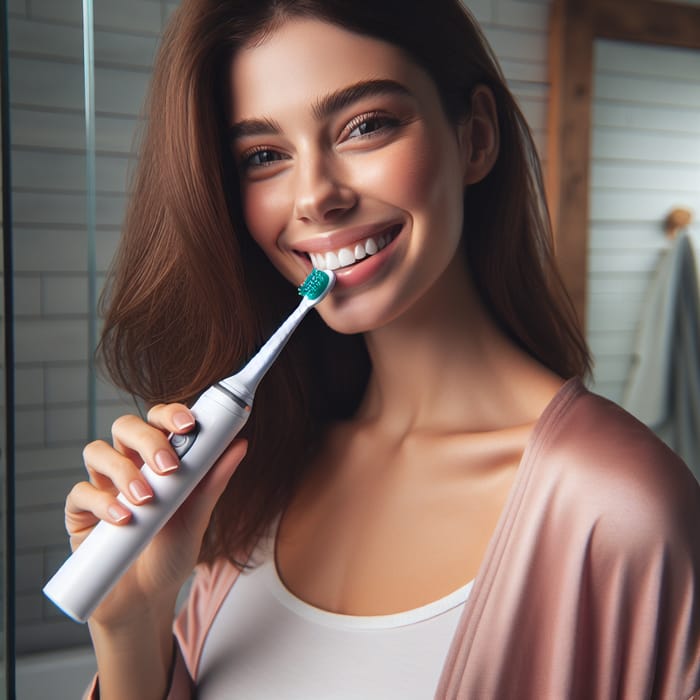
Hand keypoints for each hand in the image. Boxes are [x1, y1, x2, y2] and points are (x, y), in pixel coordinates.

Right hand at [65, 403, 246, 628]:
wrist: (145, 599)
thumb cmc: (172, 551)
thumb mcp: (197, 517)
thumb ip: (213, 481)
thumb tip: (239, 445)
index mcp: (157, 458)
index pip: (159, 420)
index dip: (170, 414)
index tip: (189, 425)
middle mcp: (128, 464)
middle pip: (126, 426)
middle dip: (148, 440)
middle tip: (169, 468)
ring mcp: (102, 485)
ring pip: (97, 451)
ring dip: (123, 470)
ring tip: (147, 500)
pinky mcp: (80, 512)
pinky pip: (80, 493)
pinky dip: (102, 502)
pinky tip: (123, 519)